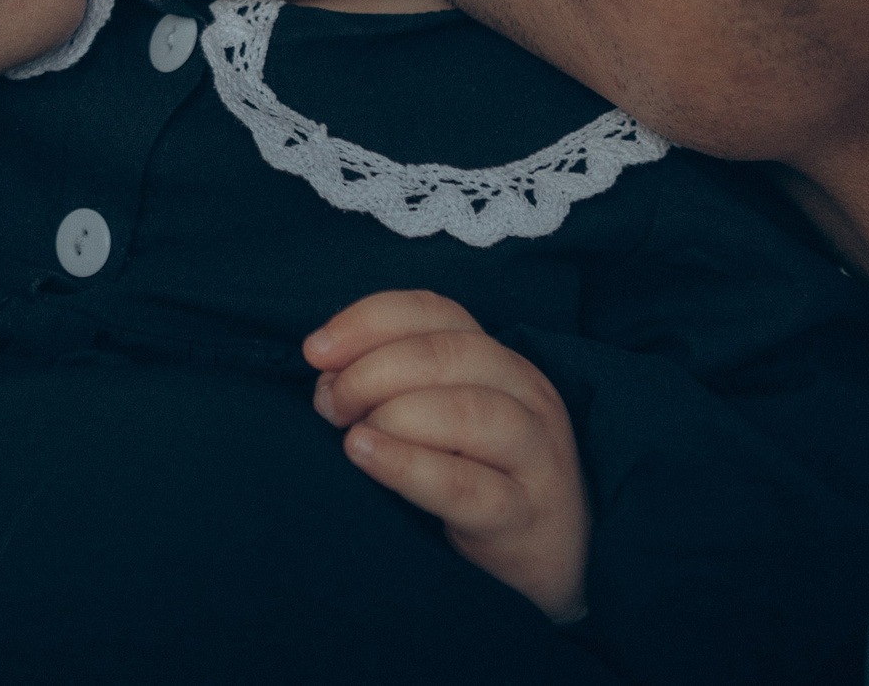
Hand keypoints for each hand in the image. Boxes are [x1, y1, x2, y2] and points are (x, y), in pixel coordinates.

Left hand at [305, 290, 588, 623]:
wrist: (553, 556)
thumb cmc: (480, 473)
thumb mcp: (444, 416)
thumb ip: (394, 383)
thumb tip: (326, 372)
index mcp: (500, 358)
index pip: (434, 312)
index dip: (368, 321)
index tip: (315, 349)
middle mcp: (526, 394)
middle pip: (446, 355)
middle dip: (370, 371)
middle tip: (329, 405)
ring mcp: (534, 454)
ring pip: (464, 412)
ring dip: (391, 414)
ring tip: (350, 435)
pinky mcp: (524, 514)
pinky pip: (464, 486)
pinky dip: (407, 466)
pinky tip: (365, 455)